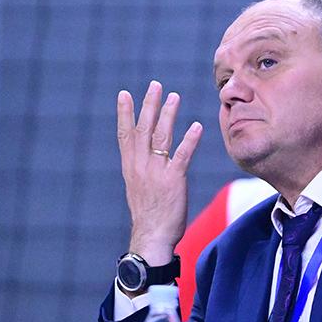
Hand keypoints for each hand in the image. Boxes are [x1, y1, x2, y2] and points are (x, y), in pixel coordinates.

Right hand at [116, 81, 203, 267]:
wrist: (151, 237)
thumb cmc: (148, 215)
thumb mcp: (138, 188)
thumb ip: (141, 169)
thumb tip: (146, 156)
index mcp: (131, 167)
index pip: (125, 134)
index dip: (124, 113)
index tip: (124, 94)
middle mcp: (141, 165)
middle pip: (143, 129)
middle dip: (149, 105)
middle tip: (155, 85)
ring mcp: (156, 172)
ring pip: (161, 136)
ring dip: (168, 114)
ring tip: (174, 96)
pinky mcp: (173, 180)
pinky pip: (182, 155)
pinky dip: (189, 139)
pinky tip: (196, 126)